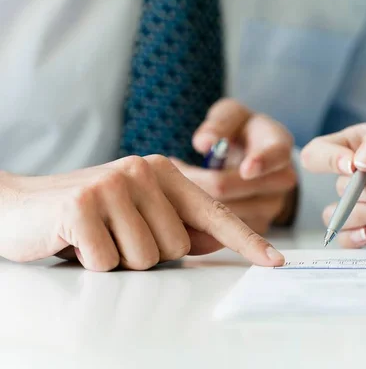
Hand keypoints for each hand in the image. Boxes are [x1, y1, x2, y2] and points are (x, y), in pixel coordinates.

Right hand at [0, 155, 284, 270]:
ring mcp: (114, 184)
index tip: (274, 261)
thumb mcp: (138, 216)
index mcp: (164, 172)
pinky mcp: (83, 205)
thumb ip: (180, 224)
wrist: (20, 206)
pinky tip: (76, 241)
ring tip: (97, 237)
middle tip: (115, 235)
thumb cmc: (88, 215)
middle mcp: (144, 170)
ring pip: (148, 258)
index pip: (215, 212)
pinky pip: (110, 262)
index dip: (247, 240)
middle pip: (178, 246)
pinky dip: (92, 262)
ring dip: (120, 260)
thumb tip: (220, 239)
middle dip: (147, 254)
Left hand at [172, 99, 296, 232]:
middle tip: (171, 167)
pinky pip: (222, 230)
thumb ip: (220, 123)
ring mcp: (271, 207)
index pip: (275, 156)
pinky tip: (183, 203)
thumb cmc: (241, 131)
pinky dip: (198, 218)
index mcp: (279, 147)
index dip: (262, 163)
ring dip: (192, 199)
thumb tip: (205, 143)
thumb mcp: (232, 115)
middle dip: (197, 178)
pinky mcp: (256, 227)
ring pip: (222, 211)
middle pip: (235, 187)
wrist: (254, 157)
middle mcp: (282, 179)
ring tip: (175, 181)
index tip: (246, 168)